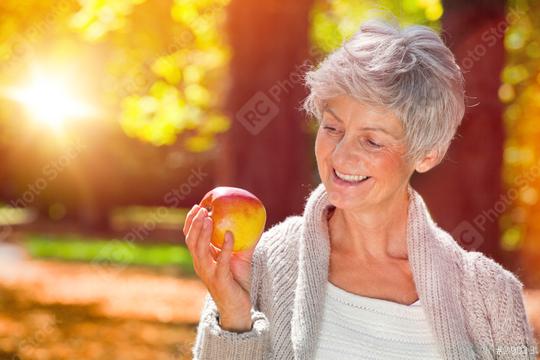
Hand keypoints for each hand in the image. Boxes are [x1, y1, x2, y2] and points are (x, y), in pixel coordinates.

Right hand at [183, 204, 255, 327]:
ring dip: (203, 233)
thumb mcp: (238, 256)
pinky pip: (221, 261)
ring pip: (200, 250)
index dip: (190, 222)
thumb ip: (242, 240)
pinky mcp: (220, 279)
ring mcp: (208, 273)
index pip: (190, 238)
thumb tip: (252, 220)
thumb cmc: (237, 280)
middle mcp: (201, 265)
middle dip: (194, 224)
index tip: (197, 207)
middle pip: (191, 241)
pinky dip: (224, 247)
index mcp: (201, 258)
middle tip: (201, 209)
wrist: (238, 306)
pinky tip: (229, 234)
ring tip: (208, 218)